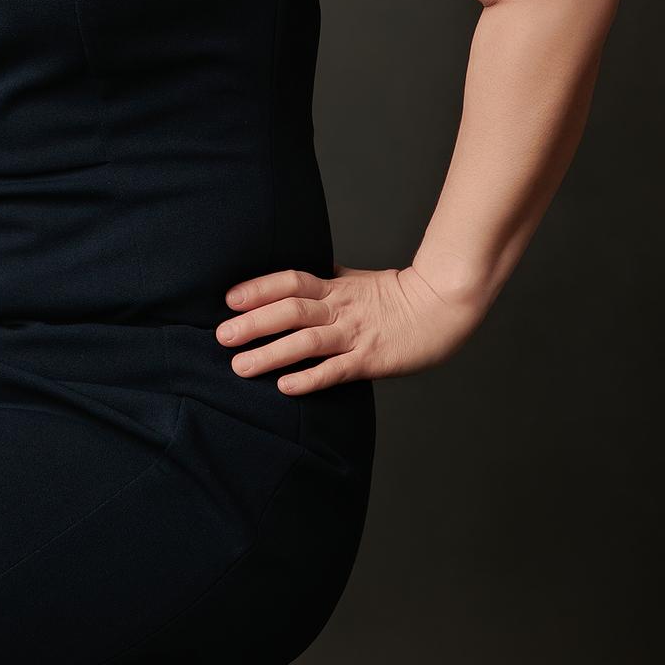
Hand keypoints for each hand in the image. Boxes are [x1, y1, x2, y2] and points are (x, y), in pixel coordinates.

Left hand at [215, 263, 487, 396]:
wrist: (444, 305)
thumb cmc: (399, 294)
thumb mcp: (357, 280)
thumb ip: (326, 280)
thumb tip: (294, 277)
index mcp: (335, 287)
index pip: (290, 281)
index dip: (259, 288)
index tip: (229, 299)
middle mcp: (340, 308)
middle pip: (290, 310)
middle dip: (253, 323)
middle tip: (221, 336)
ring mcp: (355, 334)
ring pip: (306, 342)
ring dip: (271, 353)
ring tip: (240, 366)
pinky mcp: (371, 360)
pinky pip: (336, 370)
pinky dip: (310, 378)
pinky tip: (286, 387)